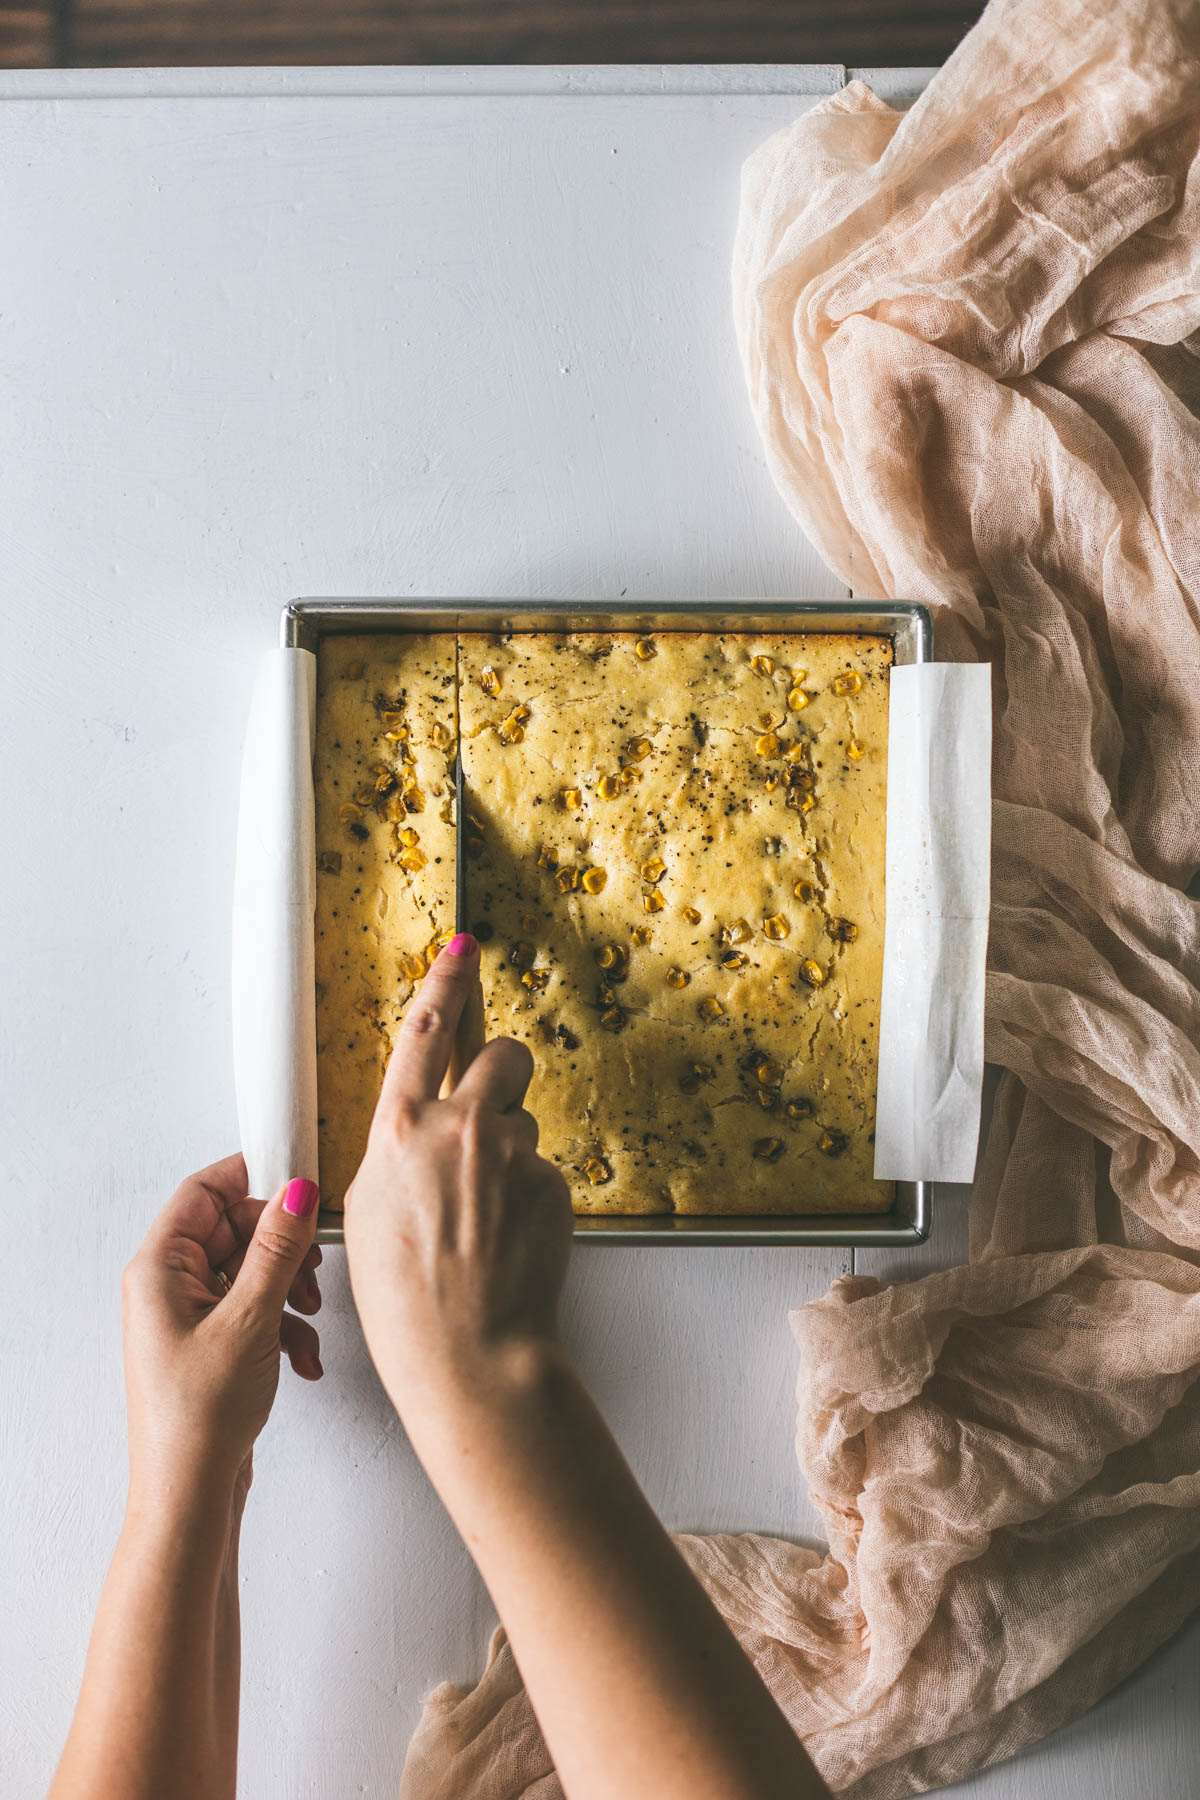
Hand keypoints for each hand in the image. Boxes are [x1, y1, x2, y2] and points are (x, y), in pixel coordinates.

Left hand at [121, 1154, 323, 1500]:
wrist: (191, 1493)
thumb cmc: (199, 1416)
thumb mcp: (250, 1318)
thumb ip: (276, 1249)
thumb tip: (296, 1192)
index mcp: (160, 1269)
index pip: (203, 1192)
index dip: (251, 1178)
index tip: (298, 1181)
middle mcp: (169, 1287)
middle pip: (234, 1231)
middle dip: (282, 1248)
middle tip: (312, 1266)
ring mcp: (190, 1317)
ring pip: (251, 1272)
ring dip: (289, 1290)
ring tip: (307, 1318)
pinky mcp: (212, 1345)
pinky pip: (255, 1309)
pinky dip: (285, 1327)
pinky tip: (302, 1359)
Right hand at [343, 936, 572, 1438]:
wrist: (468, 1349)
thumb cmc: (405, 1293)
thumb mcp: (369, 1206)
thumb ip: (399, 1149)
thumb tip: (419, 1128)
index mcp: (400, 1129)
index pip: (425, 1029)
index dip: (446, 979)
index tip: (463, 946)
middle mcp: (459, 1127)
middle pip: (501, 1054)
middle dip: (503, 1072)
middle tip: (490, 1119)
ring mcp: (512, 1153)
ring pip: (523, 1120)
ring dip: (512, 1150)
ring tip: (486, 1214)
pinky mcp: (552, 1183)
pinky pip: (543, 1169)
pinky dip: (530, 1194)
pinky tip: (508, 1237)